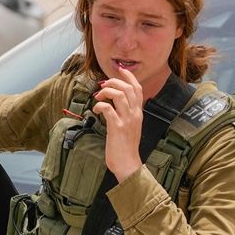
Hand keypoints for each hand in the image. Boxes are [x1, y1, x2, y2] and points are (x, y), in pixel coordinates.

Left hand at [92, 67, 143, 182]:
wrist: (128, 164)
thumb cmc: (125, 148)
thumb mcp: (129, 127)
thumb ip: (125, 115)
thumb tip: (112, 105)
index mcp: (138, 113)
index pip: (137, 89)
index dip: (129, 77)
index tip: (120, 70)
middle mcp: (134, 114)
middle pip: (128, 88)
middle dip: (113, 82)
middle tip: (102, 86)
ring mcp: (127, 120)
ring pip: (119, 95)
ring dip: (106, 92)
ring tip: (98, 97)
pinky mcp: (117, 127)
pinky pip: (108, 109)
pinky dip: (100, 105)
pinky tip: (96, 110)